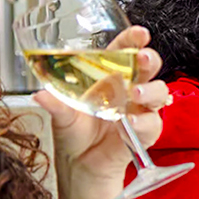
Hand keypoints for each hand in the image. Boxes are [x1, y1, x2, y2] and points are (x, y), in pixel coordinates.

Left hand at [36, 26, 167, 181]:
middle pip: (148, 67)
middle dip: (150, 59)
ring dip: (152, 90)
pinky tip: (131, 123)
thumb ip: (55, 105)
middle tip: (143, 58)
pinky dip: (144, 122)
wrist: (81, 165)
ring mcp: (139, 109)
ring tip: (137, 94)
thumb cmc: (74, 134)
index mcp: (109, 77)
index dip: (133, 40)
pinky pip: (153, 122)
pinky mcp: (145, 131)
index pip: (125, 51)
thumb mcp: (61, 116)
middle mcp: (128, 90)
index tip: (139, 33)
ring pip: (159, 92)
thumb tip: (39, 95)